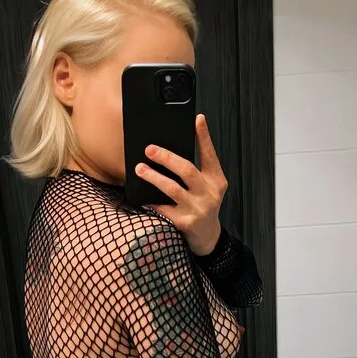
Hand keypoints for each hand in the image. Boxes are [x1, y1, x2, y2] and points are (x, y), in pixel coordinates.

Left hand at [134, 114, 227, 255]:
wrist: (207, 238)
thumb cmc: (203, 206)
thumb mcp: (208, 186)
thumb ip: (198, 169)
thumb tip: (175, 147)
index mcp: (217, 181)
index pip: (210, 155)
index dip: (204, 137)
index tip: (197, 119)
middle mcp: (209, 194)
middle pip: (187, 170)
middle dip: (167, 157)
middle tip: (150, 149)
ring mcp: (197, 209)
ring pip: (172, 189)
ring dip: (154, 177)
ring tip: (140, 169)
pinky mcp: (184, 223)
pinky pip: (163, 208)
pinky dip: (150, 200)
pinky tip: (140, 194)